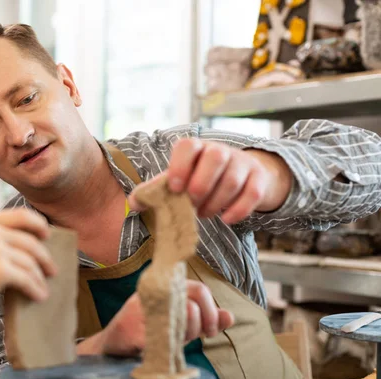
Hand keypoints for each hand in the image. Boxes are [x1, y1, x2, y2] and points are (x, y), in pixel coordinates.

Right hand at [0, 209, 56, 349]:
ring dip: (40, 277)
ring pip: (30, 262)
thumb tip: (27, 243)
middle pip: (31, 242)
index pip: (22, 215)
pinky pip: (26, 278)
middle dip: (45, 258)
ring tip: (44, 287)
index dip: (39, 224)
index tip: (47, 235)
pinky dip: (35, 288)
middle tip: (52, 270)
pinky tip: (39, 296)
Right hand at [77, 281, 233, 356]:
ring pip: (181, 320)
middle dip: (201, 325)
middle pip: (194, 303)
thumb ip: (203, 318)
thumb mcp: (178, 321)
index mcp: (165, 285)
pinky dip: (167, 348)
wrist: (111, 344)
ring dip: (185, 336)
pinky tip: (159, 347)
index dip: (211, 311)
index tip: (211, 331)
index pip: (199, 289)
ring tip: (173, 340)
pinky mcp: (133, 330)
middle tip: (197, 338)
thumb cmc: (146, 329)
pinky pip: (164, 340)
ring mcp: (141, 309)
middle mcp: (153, 291)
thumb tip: (229, 317)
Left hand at [128, 138, 292, 223]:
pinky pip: (253, 193)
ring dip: (217, 201)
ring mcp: (242, 163)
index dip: (181, 166)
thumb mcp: (179, 180)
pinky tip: (226, 219)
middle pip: (215, 157)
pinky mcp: (258, 179)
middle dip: (202, 184)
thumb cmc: (200, 179)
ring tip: (204, 213)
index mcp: (196, 148)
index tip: (175, 188)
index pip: (188, 145)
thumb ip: (156, 190)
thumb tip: (133, 203)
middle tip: (192, 204)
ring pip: (233, 178)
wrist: (241, 177)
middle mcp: (220, 150)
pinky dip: (239, 209)